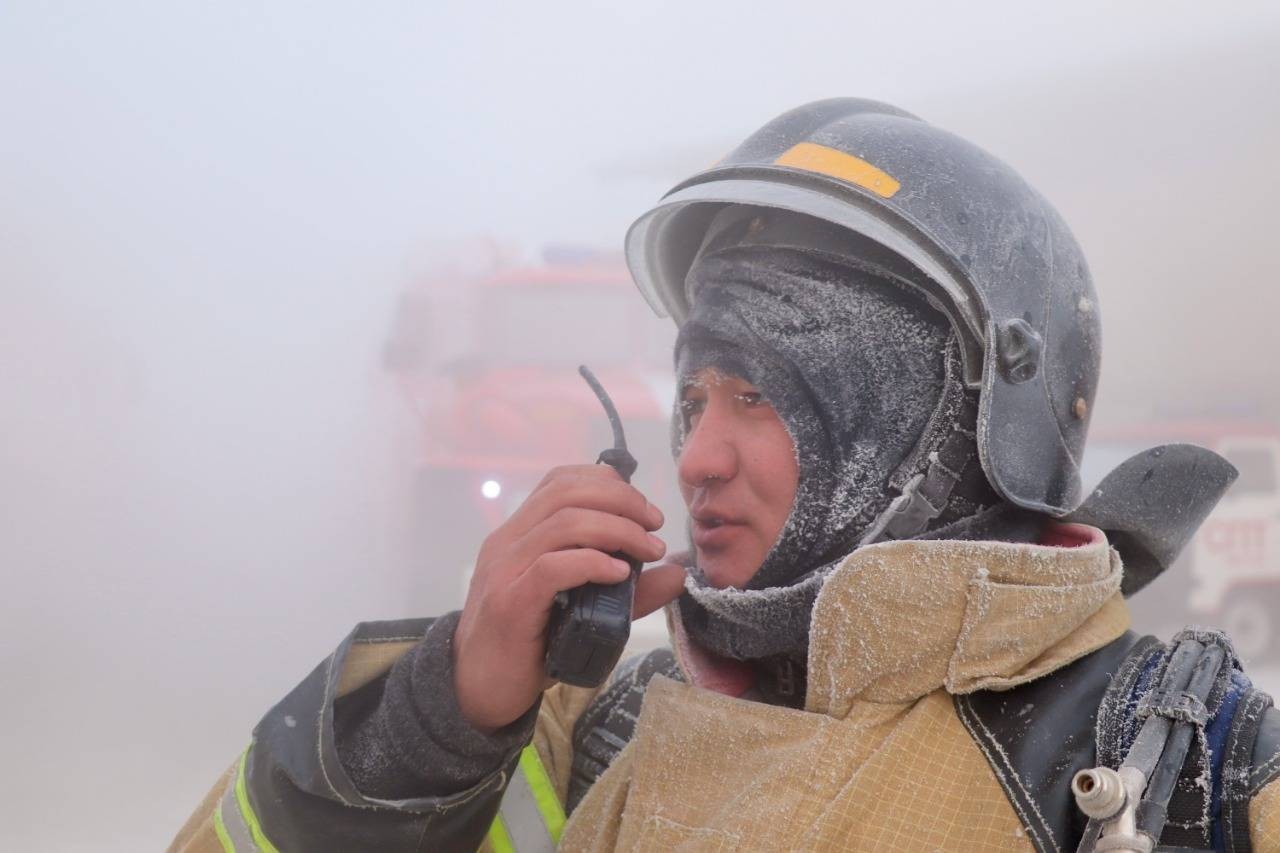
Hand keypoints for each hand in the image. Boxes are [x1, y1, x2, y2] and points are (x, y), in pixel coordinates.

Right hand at [452, 464, 686, 731]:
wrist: (480, 691)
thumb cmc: (532, 646)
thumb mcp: (586, 610)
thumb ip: (629, 591)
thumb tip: (677, 571)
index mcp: (519, 532)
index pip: (560, 481)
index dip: (607, 483)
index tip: (643, 509)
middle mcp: (507, 542)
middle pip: (566, 493)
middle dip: (621, 500)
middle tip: (655, 525)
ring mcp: (505, 570)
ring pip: (563, 524)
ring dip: (618, 530)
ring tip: (649, 551)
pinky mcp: (510, 603)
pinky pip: (553, 567)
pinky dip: (593, 563)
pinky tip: (620, 573)